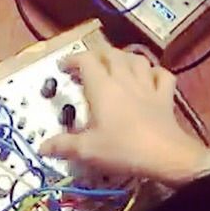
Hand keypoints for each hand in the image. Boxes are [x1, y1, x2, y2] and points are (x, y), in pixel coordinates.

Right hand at [39, 48, 206, 185]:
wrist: (167, 157)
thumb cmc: (123, 149)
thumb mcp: (87, 150)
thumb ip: (63, 145)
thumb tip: (41, 147)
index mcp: (102, 87)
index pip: (86, 60)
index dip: (72, 59)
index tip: (63, 67)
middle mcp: (124, 80)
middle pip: (111, 53)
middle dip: (97, 54)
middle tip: (87, 65)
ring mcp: (148, 86)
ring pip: (137, 59)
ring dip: (125, 58)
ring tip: (116, 66)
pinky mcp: (166, 96)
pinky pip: (163, 75)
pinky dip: (155, 72)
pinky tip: (149, 78)